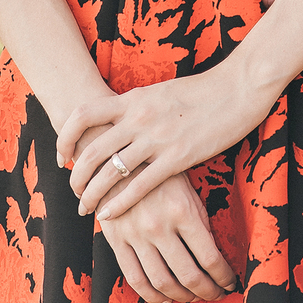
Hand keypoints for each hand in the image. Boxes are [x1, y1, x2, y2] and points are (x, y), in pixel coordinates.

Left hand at [57, 70, 277, 220]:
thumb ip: (139, 105)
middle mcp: (139, 116)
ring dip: (92, 194)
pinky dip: (118, 203)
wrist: (240, 86)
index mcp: (134, 97)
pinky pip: (138, 186)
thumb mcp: (162, 91)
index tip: (63, 155)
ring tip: (87, 209)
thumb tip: (120, 119)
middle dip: (76, 175)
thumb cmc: (204, 90)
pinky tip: (110, 215)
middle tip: (74, 191)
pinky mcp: (177, 157)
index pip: (84, 114)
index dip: (65, 136)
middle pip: (91, 149)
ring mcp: (157, 137)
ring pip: (110, 171)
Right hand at [95, 172, 238, 302]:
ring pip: (162, 282)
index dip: (224, 277)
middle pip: (188, 276)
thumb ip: (200, 222)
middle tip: (216, 295)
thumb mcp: (188, 190)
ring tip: (194, 297)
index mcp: (183, 211)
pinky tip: (166, 299)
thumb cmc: (161, 173)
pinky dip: (152, 296)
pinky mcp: (117, 241)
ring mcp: (136, 235)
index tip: (231, 283)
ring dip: (183, 297)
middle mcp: (159, 226)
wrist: (119, 158)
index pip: (209, 258)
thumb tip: (213, 257)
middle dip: (207, 291)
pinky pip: (135, 279)